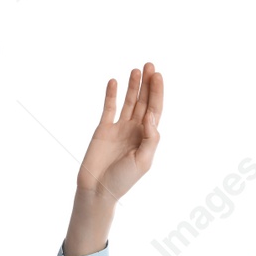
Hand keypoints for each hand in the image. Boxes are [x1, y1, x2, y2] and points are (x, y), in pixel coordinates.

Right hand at [75, 62, 163, 201]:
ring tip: (136, 70)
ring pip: (128, 102)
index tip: (157, 76)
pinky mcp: (102, 129)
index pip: (154, 109)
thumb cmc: (123, 180)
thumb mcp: (144, 161)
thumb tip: (150, 115)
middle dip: (147, 84)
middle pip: (143, 101)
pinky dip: (111, 95)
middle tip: (150, 65)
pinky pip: (108, 108)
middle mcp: (134, 129)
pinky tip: (114, 82)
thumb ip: (150, 138)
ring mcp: (118, 128)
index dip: (157, 92)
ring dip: (132, 86)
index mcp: (147, 137)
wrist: (98, 190)